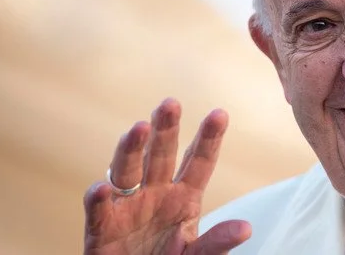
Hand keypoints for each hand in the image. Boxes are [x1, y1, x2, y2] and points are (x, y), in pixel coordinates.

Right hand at [83, 99, 250, 253]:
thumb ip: (217, 243)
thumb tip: (246, 229)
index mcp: (184, 196)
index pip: (198, 161)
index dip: (208, 138)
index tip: (220, 114)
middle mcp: (155, 194)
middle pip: (160, 156)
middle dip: (166, 130)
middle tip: (171, 104)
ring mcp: (127, 208)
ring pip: (127, 172)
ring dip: (131, 149)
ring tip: (139, 128)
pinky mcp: (101, 229)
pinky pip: (99, 211)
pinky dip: (98, 199)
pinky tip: (102, 188)